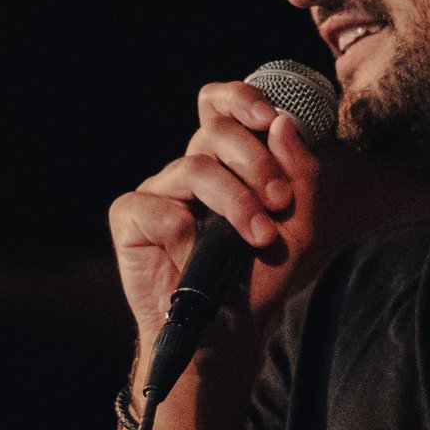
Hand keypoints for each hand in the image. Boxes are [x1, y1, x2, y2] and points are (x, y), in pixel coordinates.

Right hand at [109, 79, 325, 367]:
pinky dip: (190, 239)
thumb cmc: (258, 276)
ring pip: (195, 169)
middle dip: (254, 160)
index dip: (241, 98)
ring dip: (236, 202)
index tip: (269, 119)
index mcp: (224, 160)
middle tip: (278, 200)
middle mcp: (188, 170)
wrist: (227, 330)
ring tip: (260, 237)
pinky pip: (162, 211)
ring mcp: (157, 192)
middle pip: (214, 131)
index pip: (220, 104)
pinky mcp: (130, 219)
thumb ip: (299, 173)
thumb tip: (282, 123)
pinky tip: (197, 263)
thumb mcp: (297, 224)